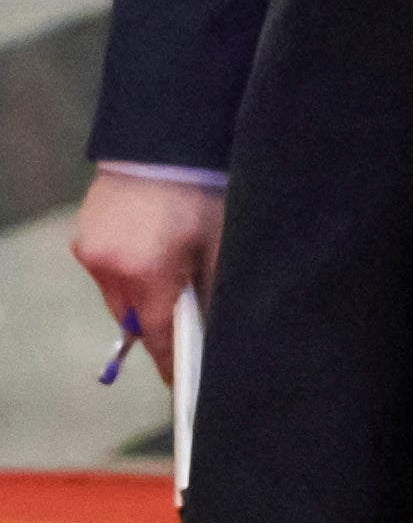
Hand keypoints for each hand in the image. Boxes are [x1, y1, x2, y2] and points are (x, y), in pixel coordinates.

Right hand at [69, 168, 220, 380]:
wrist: (164, 139)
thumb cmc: (202, 189)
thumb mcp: (218, 241)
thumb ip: (211, 287)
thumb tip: (210, 327)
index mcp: (148, 271)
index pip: (158, 334)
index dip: (168, 361)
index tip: (176, 383)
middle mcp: (110, 266)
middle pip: (133, 318)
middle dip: (157, 324)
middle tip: (182, 326)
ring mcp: (91, 251)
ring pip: (116, 295)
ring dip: (140, 295)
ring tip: (169, 275)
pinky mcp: (84, 235)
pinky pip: (106, 269)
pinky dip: (126, 270)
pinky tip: (150, 251)